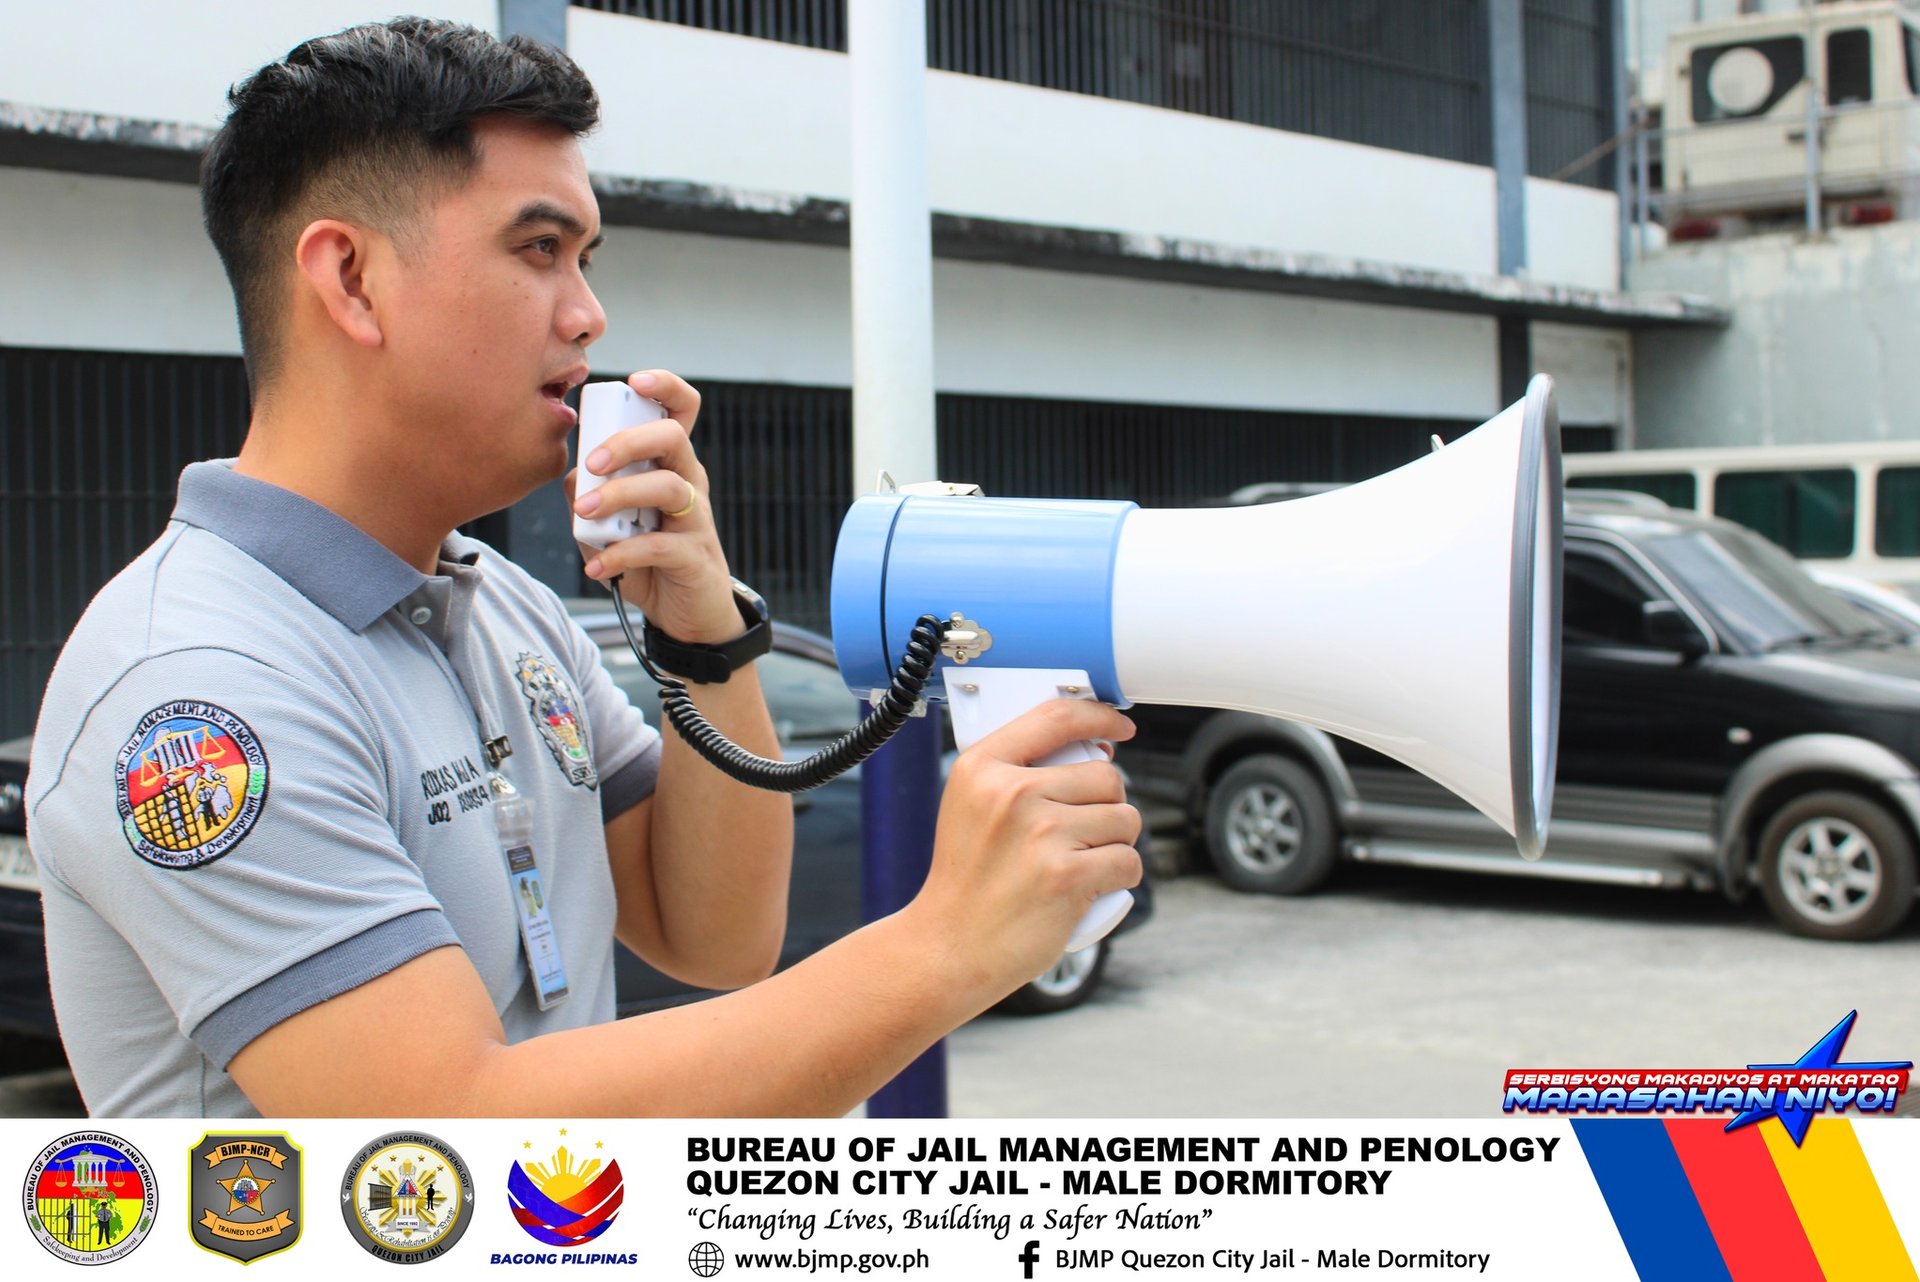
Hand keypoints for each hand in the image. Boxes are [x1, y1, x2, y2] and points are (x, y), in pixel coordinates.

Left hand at [567, 370, 739, 642]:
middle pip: (673, 438)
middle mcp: (690, 483)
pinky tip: (595, 566)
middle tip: (592, 464)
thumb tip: (572, 474)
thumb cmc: (648, 561)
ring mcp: (697, 519)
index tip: (633, 380)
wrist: (686, 616)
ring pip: (668, 486)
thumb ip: (588, 494)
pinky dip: (620, 555)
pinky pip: (659, 546)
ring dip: (619, 495)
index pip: (681, 410)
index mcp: (671, 464)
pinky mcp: (695, 556)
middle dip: (628, 442)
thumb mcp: (609, 524)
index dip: (665, 385)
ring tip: (585, 514)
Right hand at [907, 699, 1142, 1001]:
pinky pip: (1127, 861)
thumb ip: (1018, 772)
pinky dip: (1118, 877)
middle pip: (1105, 776)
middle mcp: (1011, 792)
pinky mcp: (1066, 875)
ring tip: (1080, 862)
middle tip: (1080, 835)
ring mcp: (1040, 833)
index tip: (1118, 727)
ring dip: (1116, 843)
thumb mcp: (971, 807)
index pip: (1057, 717)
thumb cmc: (967, 882)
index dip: (1099, 717)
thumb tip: (1096, 750)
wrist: (949, 947)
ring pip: (1124, 818)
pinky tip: (1089, 888)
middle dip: (1107, 805)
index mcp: (982, 767)